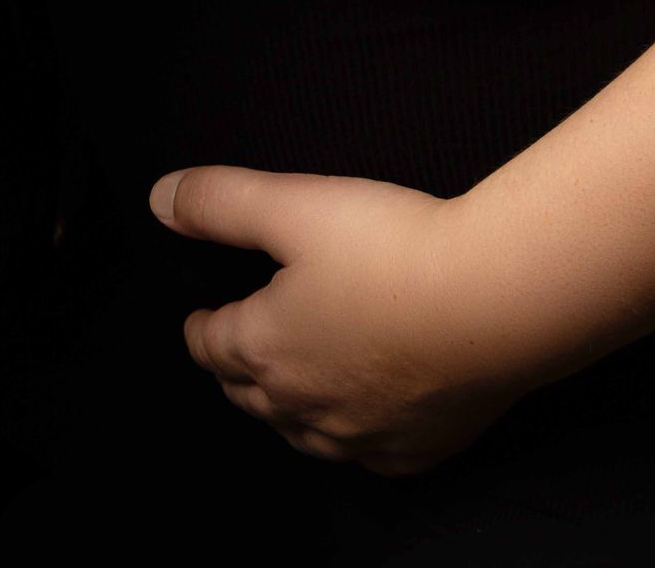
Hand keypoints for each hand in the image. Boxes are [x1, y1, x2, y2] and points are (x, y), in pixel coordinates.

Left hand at [155, 161, 528, 473]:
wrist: (493, 302)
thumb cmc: (392, 249)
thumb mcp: (294, 204)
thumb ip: (221, 201)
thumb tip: (160, 199)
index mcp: (266, 347)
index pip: (213, 345)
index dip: (201, 329)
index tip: (200, 322)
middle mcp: (304, 405)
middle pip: (251, 396)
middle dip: (235, 373)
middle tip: (233, 354)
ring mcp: (360, 435)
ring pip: (301, 433)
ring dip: (283, 411)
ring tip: (283, 391)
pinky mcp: (413, 449)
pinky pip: (364, 455)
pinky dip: (349, 436)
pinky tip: (358, 423)